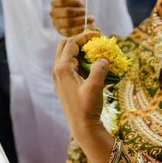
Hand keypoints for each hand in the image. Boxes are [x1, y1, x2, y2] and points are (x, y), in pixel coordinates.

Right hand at [50, 0, 95, 35]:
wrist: (73, 19)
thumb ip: (76, 0)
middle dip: (80, 12)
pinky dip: (80, 29)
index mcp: (55, 2)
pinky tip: (87, 26)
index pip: (61, 0)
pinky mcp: (60, 31)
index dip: (73, 1)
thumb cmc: (75, 7)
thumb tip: (80, 4)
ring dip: (82, 21)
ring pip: (69, 22)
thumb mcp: (75, 0)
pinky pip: (70, 32)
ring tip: (91, 19)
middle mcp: (53, 13)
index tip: (81, 3)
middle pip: (66, 12)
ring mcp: (56, 23)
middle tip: (88, 12)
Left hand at [53, 31, 110, 151]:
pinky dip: (82, 63)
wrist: (82, 127)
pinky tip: (95, 68)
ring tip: (97, 54)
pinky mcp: (64, 84)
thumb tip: (104, 58)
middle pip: (65, 47)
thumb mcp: (95, 86)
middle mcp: (58, 71)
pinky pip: (71, 67)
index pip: (71, 43)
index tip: (99, 34)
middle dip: (79, 42)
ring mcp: (60, 78)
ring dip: (81, 52)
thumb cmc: (87, 107)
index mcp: (62, 68)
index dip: (85, 36)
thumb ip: (99, 68)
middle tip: (95, 42)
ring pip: (68, 57)